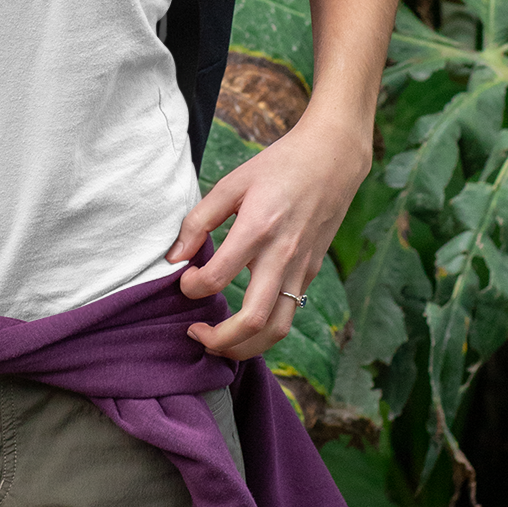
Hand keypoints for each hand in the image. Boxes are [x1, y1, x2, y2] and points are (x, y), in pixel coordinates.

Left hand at [166, 110, 369, 362]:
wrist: (333, 159)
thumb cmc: (279, 167)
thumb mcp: (232, 183)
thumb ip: (199, 220)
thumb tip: (174, 257)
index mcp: (257, 228)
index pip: (216, 277)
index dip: (191, 288)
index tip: (183, 281)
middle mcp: (282, 255)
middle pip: (254, 320)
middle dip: (220, 340)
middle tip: (196, 334)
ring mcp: (301, 268)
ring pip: (278, 329)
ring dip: (246, 347)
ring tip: (220, 343)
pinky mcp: (311, 272)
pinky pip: (290, 314)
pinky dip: (264, 330)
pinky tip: (244, 324)